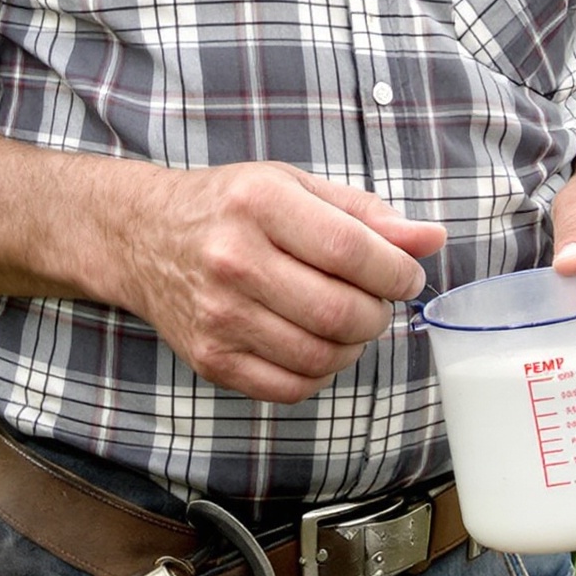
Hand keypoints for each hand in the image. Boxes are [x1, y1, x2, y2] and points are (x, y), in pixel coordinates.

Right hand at [107, 162, 445, 404]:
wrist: (142, 236)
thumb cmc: (230, 206)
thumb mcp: (295, 186)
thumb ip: (367, 214)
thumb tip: (433, 239)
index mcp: (260, 204)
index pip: (351, 250)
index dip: (397, 272)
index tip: (407, 276)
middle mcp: (233, 260)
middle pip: (340, 311)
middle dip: (379, 314)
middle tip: (378, 301)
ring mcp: (217, 315)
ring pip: (320, 356)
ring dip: (353, 347)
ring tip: (348, 322)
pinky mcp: (210, 358)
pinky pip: (289, 388)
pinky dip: (320, 375)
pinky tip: (315, 344)